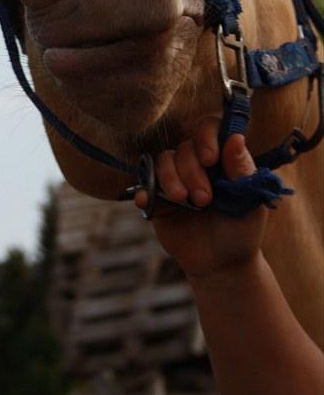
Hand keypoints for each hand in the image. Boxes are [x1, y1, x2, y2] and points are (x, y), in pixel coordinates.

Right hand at [134, 116, 267, 278]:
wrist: (221, 265)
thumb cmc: (242, 230)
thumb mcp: (249, 202)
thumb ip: (241, 170)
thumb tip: (235, 137)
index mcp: (222, 159)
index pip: (209, 129)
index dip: (206, 137)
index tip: (210, 158)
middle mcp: (197, 164)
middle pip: (184, 147)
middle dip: (192, 172)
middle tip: (204, 200)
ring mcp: (176, 180)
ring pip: (163, 161)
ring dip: (171, 178)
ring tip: (183, 201)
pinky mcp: (159, 199)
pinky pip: (145, 185)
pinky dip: (144, 190)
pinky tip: (146, 200)